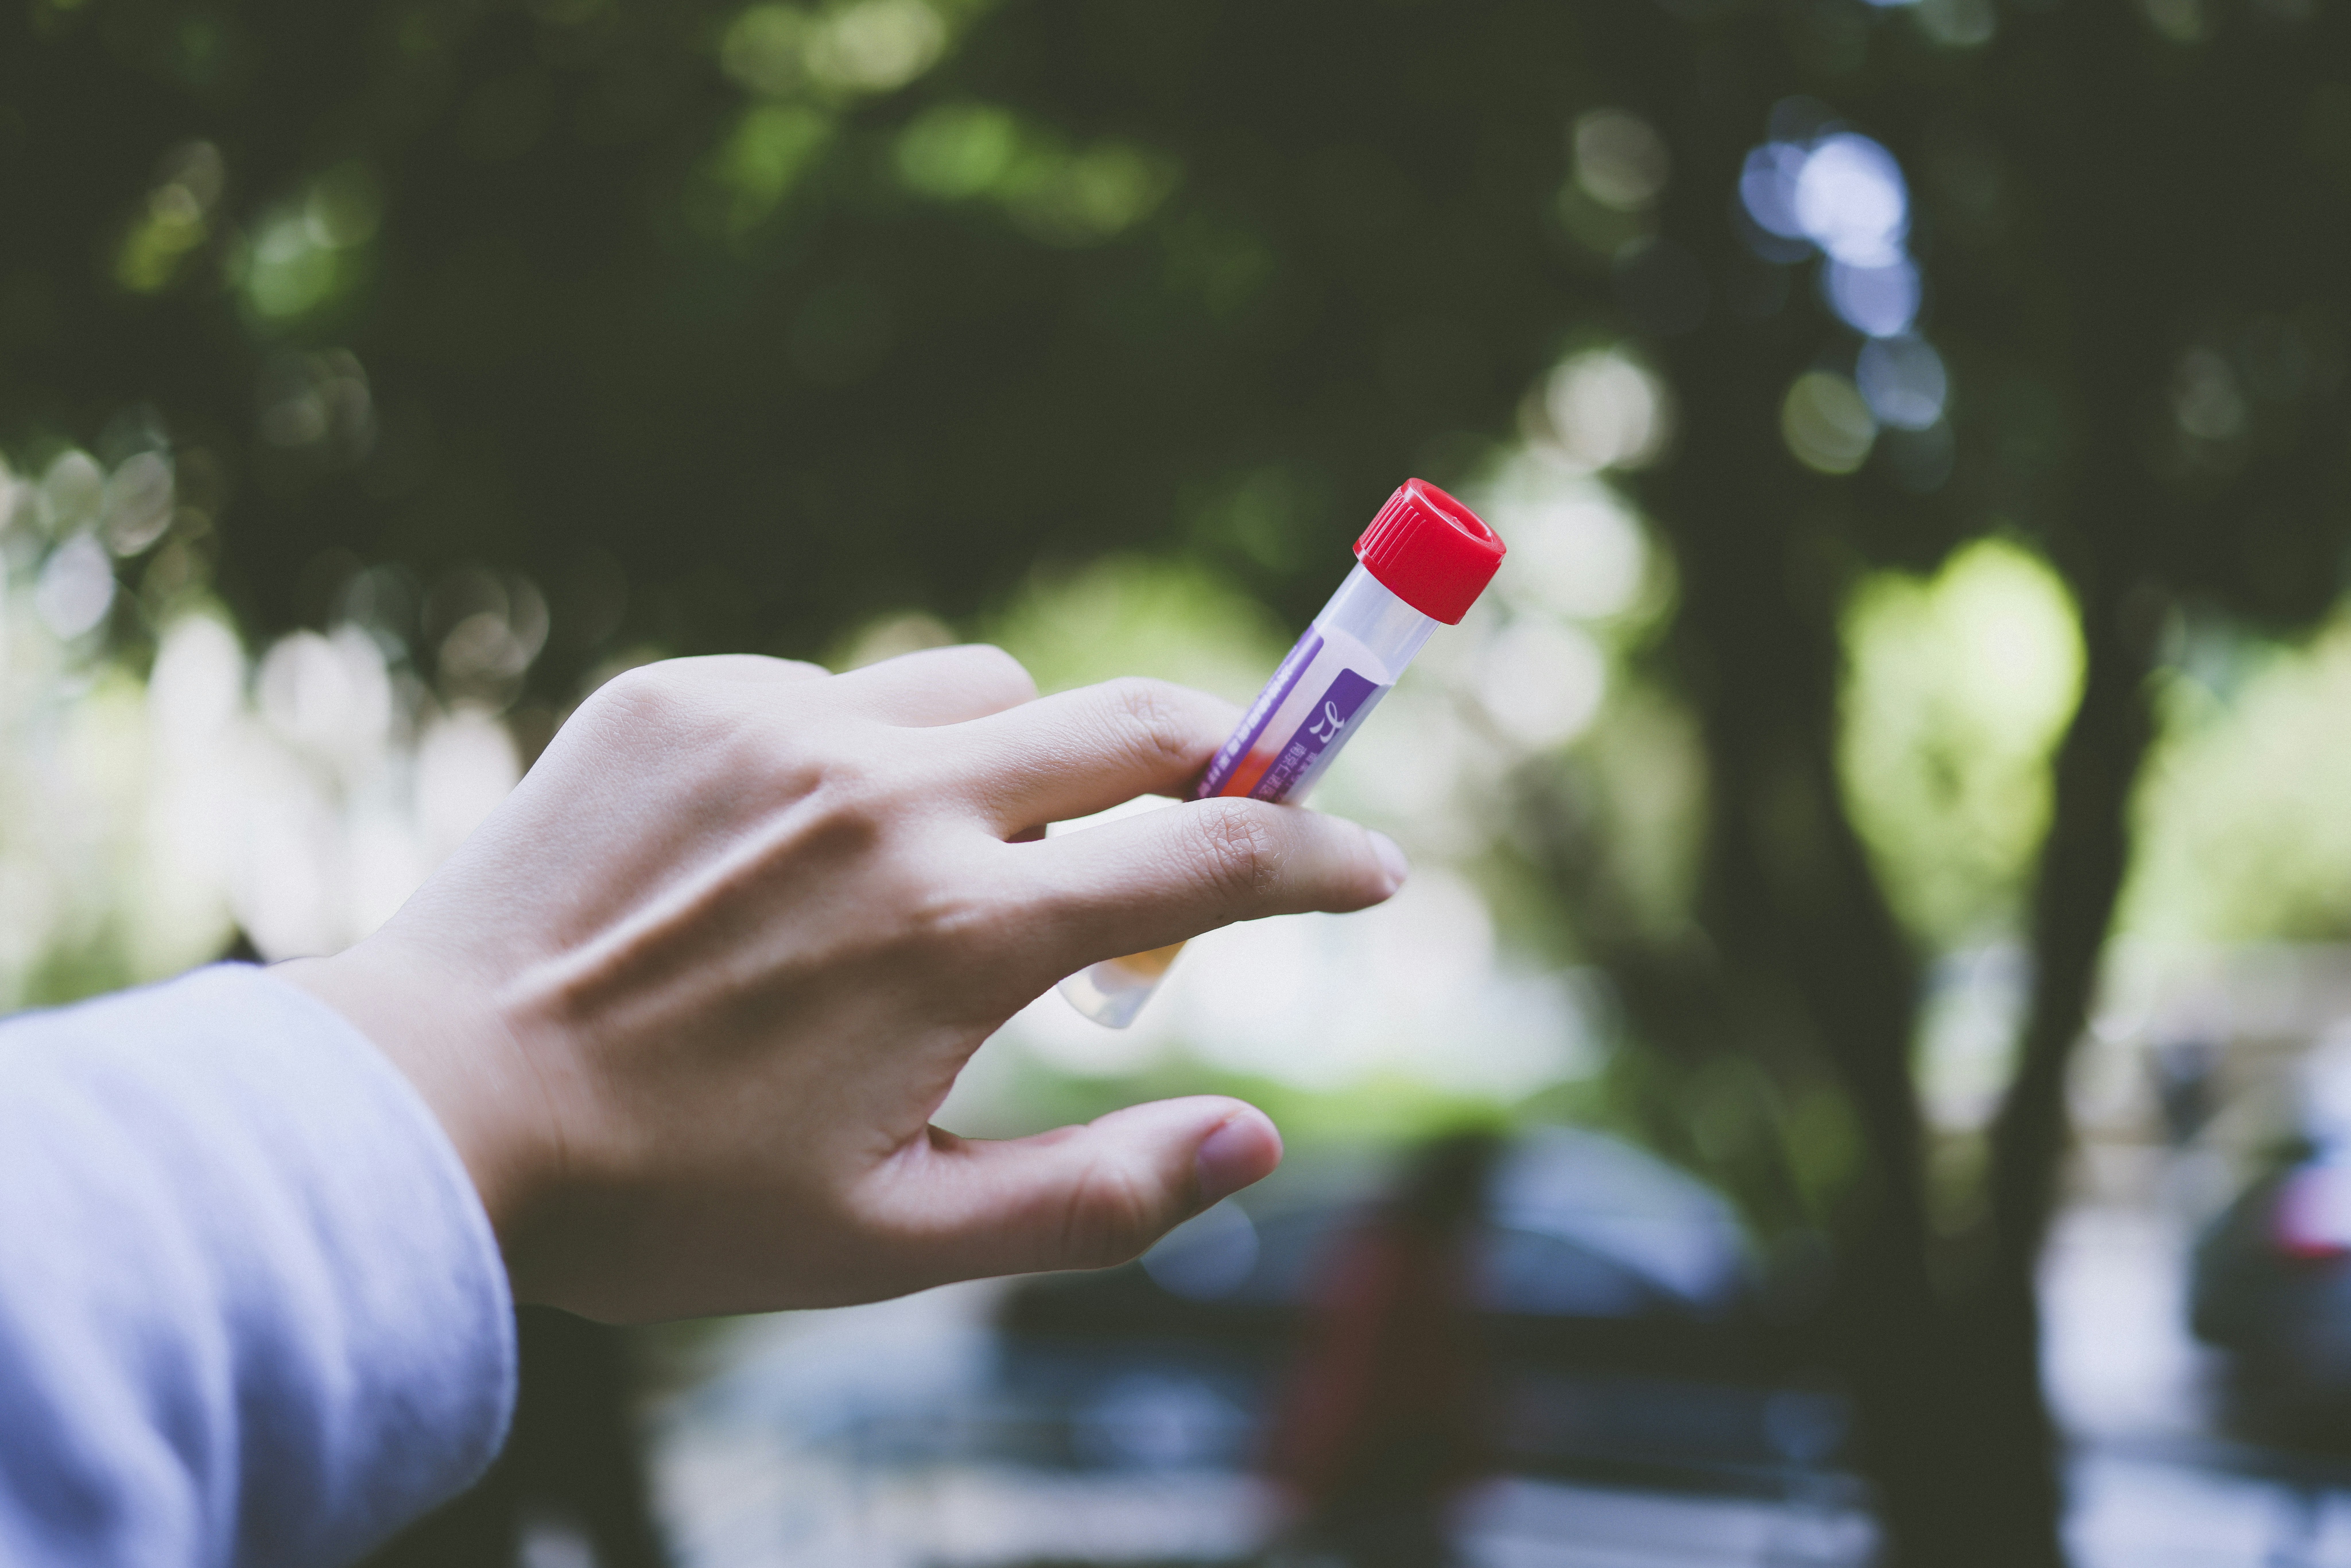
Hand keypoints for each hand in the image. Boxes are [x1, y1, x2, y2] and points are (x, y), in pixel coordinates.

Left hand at [281, 648, 1406, 1321]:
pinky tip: (802, 850)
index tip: (1377, 866)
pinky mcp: (685, 694)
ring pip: (988, 690)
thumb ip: (1101, 1197)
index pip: (1212, 859)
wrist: (429, 1110)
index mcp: (964, 933)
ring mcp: (782, 726)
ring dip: (1029, 758)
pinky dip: (870, 754)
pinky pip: (841, 690)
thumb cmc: (672, 1202)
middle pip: (1131, 719)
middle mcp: (893, 799)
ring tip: (978, 854)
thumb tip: (1261, 1140)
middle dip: (1225, 750)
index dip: (1321, 859)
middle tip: (1237, 796)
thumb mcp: (901, 1241)